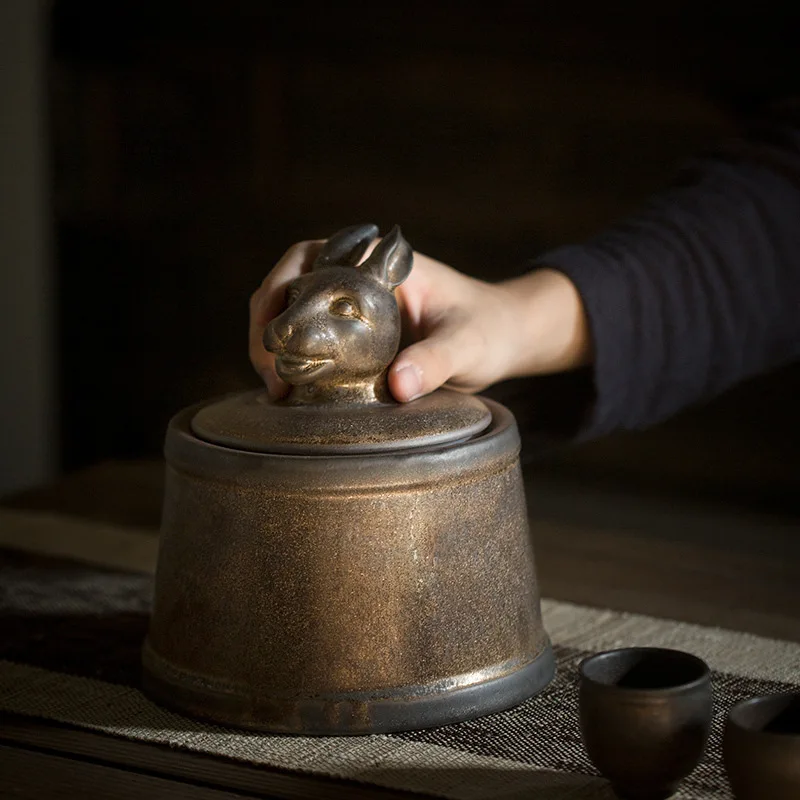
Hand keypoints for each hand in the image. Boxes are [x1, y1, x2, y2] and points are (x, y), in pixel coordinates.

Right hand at [249, 240, 591, 401]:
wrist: (504, 340)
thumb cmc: (491, 330)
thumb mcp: (469, 344)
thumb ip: (437, 360)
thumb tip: (397, 386)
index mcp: (379, 262)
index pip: (311, 256)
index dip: (279, 285)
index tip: (271, 326)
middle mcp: (358, 279)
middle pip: (290, 287)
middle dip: (268, 324)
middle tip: (271, 373)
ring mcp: (352, 309)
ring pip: (293, 316)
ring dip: (274, 347)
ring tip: (276, 389)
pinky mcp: (355, 339)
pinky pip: (312, 344)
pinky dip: (295, 364)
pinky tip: (290, 393)